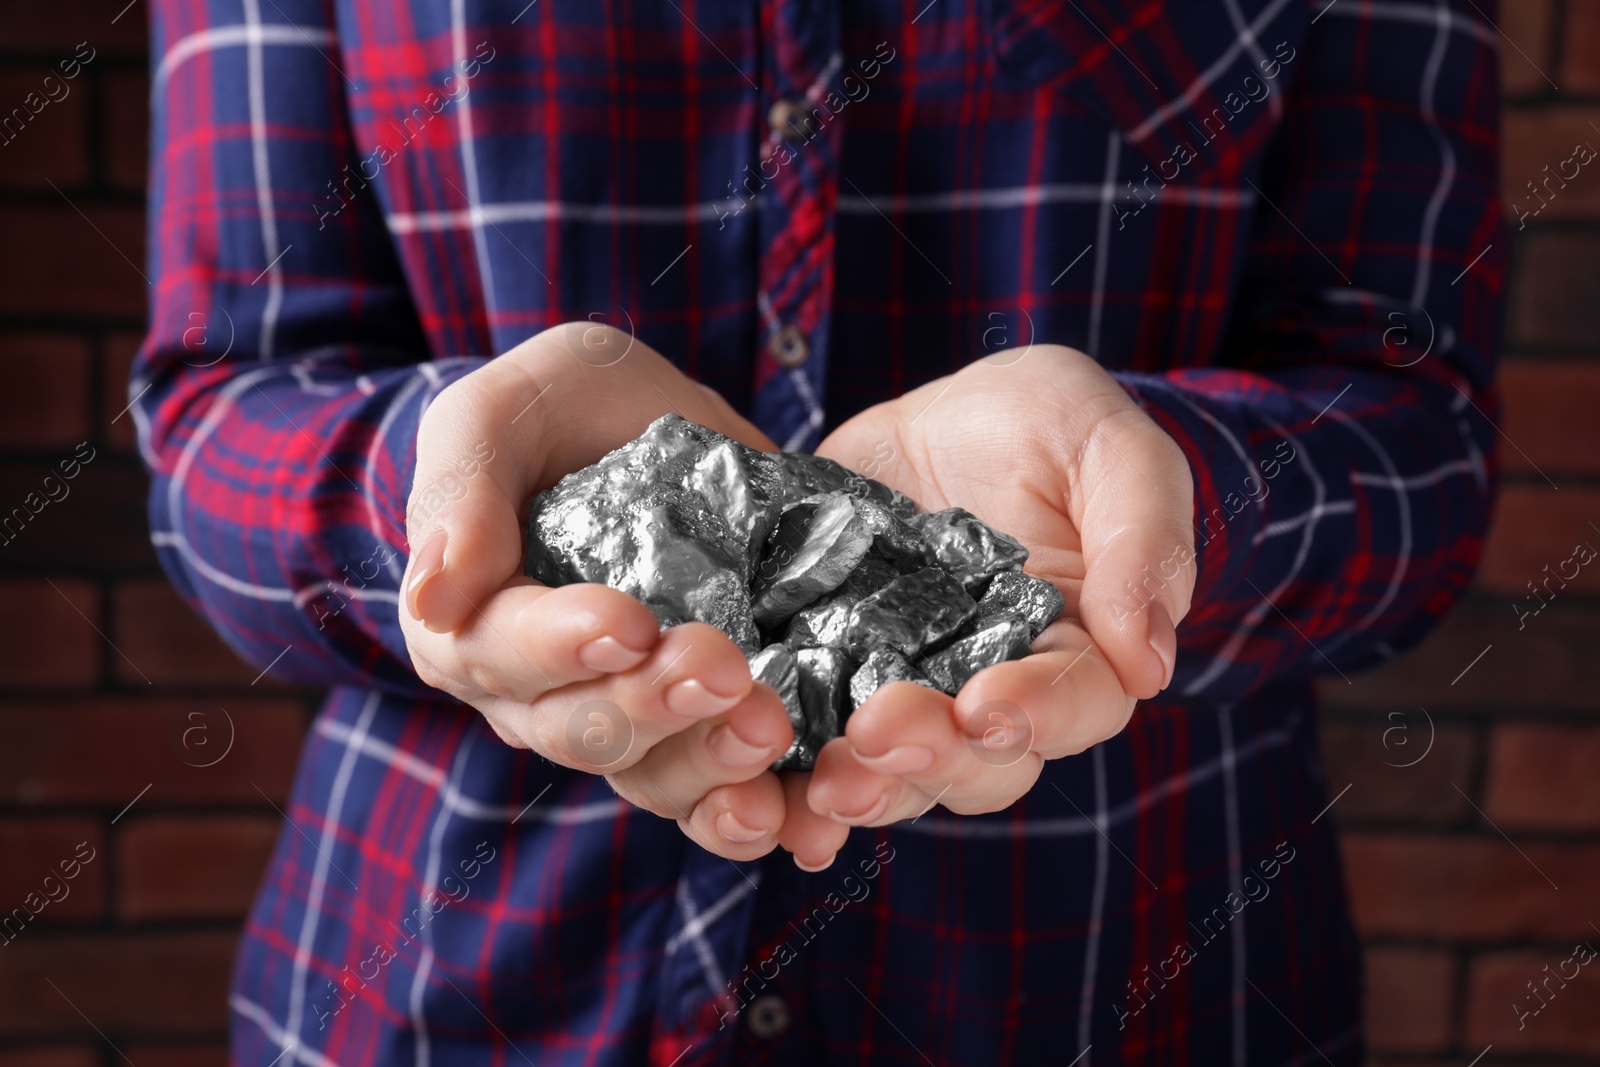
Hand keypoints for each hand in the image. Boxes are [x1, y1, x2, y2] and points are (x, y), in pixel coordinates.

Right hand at [399, 324, 809, 860]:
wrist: (646, 420)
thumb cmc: (557, 409)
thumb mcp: (501, 413)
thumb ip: (461, 491)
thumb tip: (432, 594)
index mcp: (473, 625)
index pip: (502, 655)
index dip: (562, 648)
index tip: (628, 623)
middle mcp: (543, 695)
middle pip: (583, 731)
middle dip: (651, 707)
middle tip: (721, 667)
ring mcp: (630, 718)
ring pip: (656, 777)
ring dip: (712, 768)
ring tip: (770, 733)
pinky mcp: (705, 725)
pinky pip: (725, 794)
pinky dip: (767, 812)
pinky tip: (811, 817)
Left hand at [796, 344, 1196, 838]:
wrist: (943, 417)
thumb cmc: (1048, 426)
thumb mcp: (1106, 446)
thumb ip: (1141, 537)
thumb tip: (1152, 661)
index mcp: (1078, 649)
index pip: (1076, 703)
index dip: (1039, 717)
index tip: (989, 711)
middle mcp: (992, 693)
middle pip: (980, 764)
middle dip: (935, 760)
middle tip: (881, 733)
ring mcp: (905, 691)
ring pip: (895, 774)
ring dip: (862, 785)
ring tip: (823, 779)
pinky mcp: (826, 675)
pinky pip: (808, 741)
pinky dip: (784, 773)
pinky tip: (753, 773)